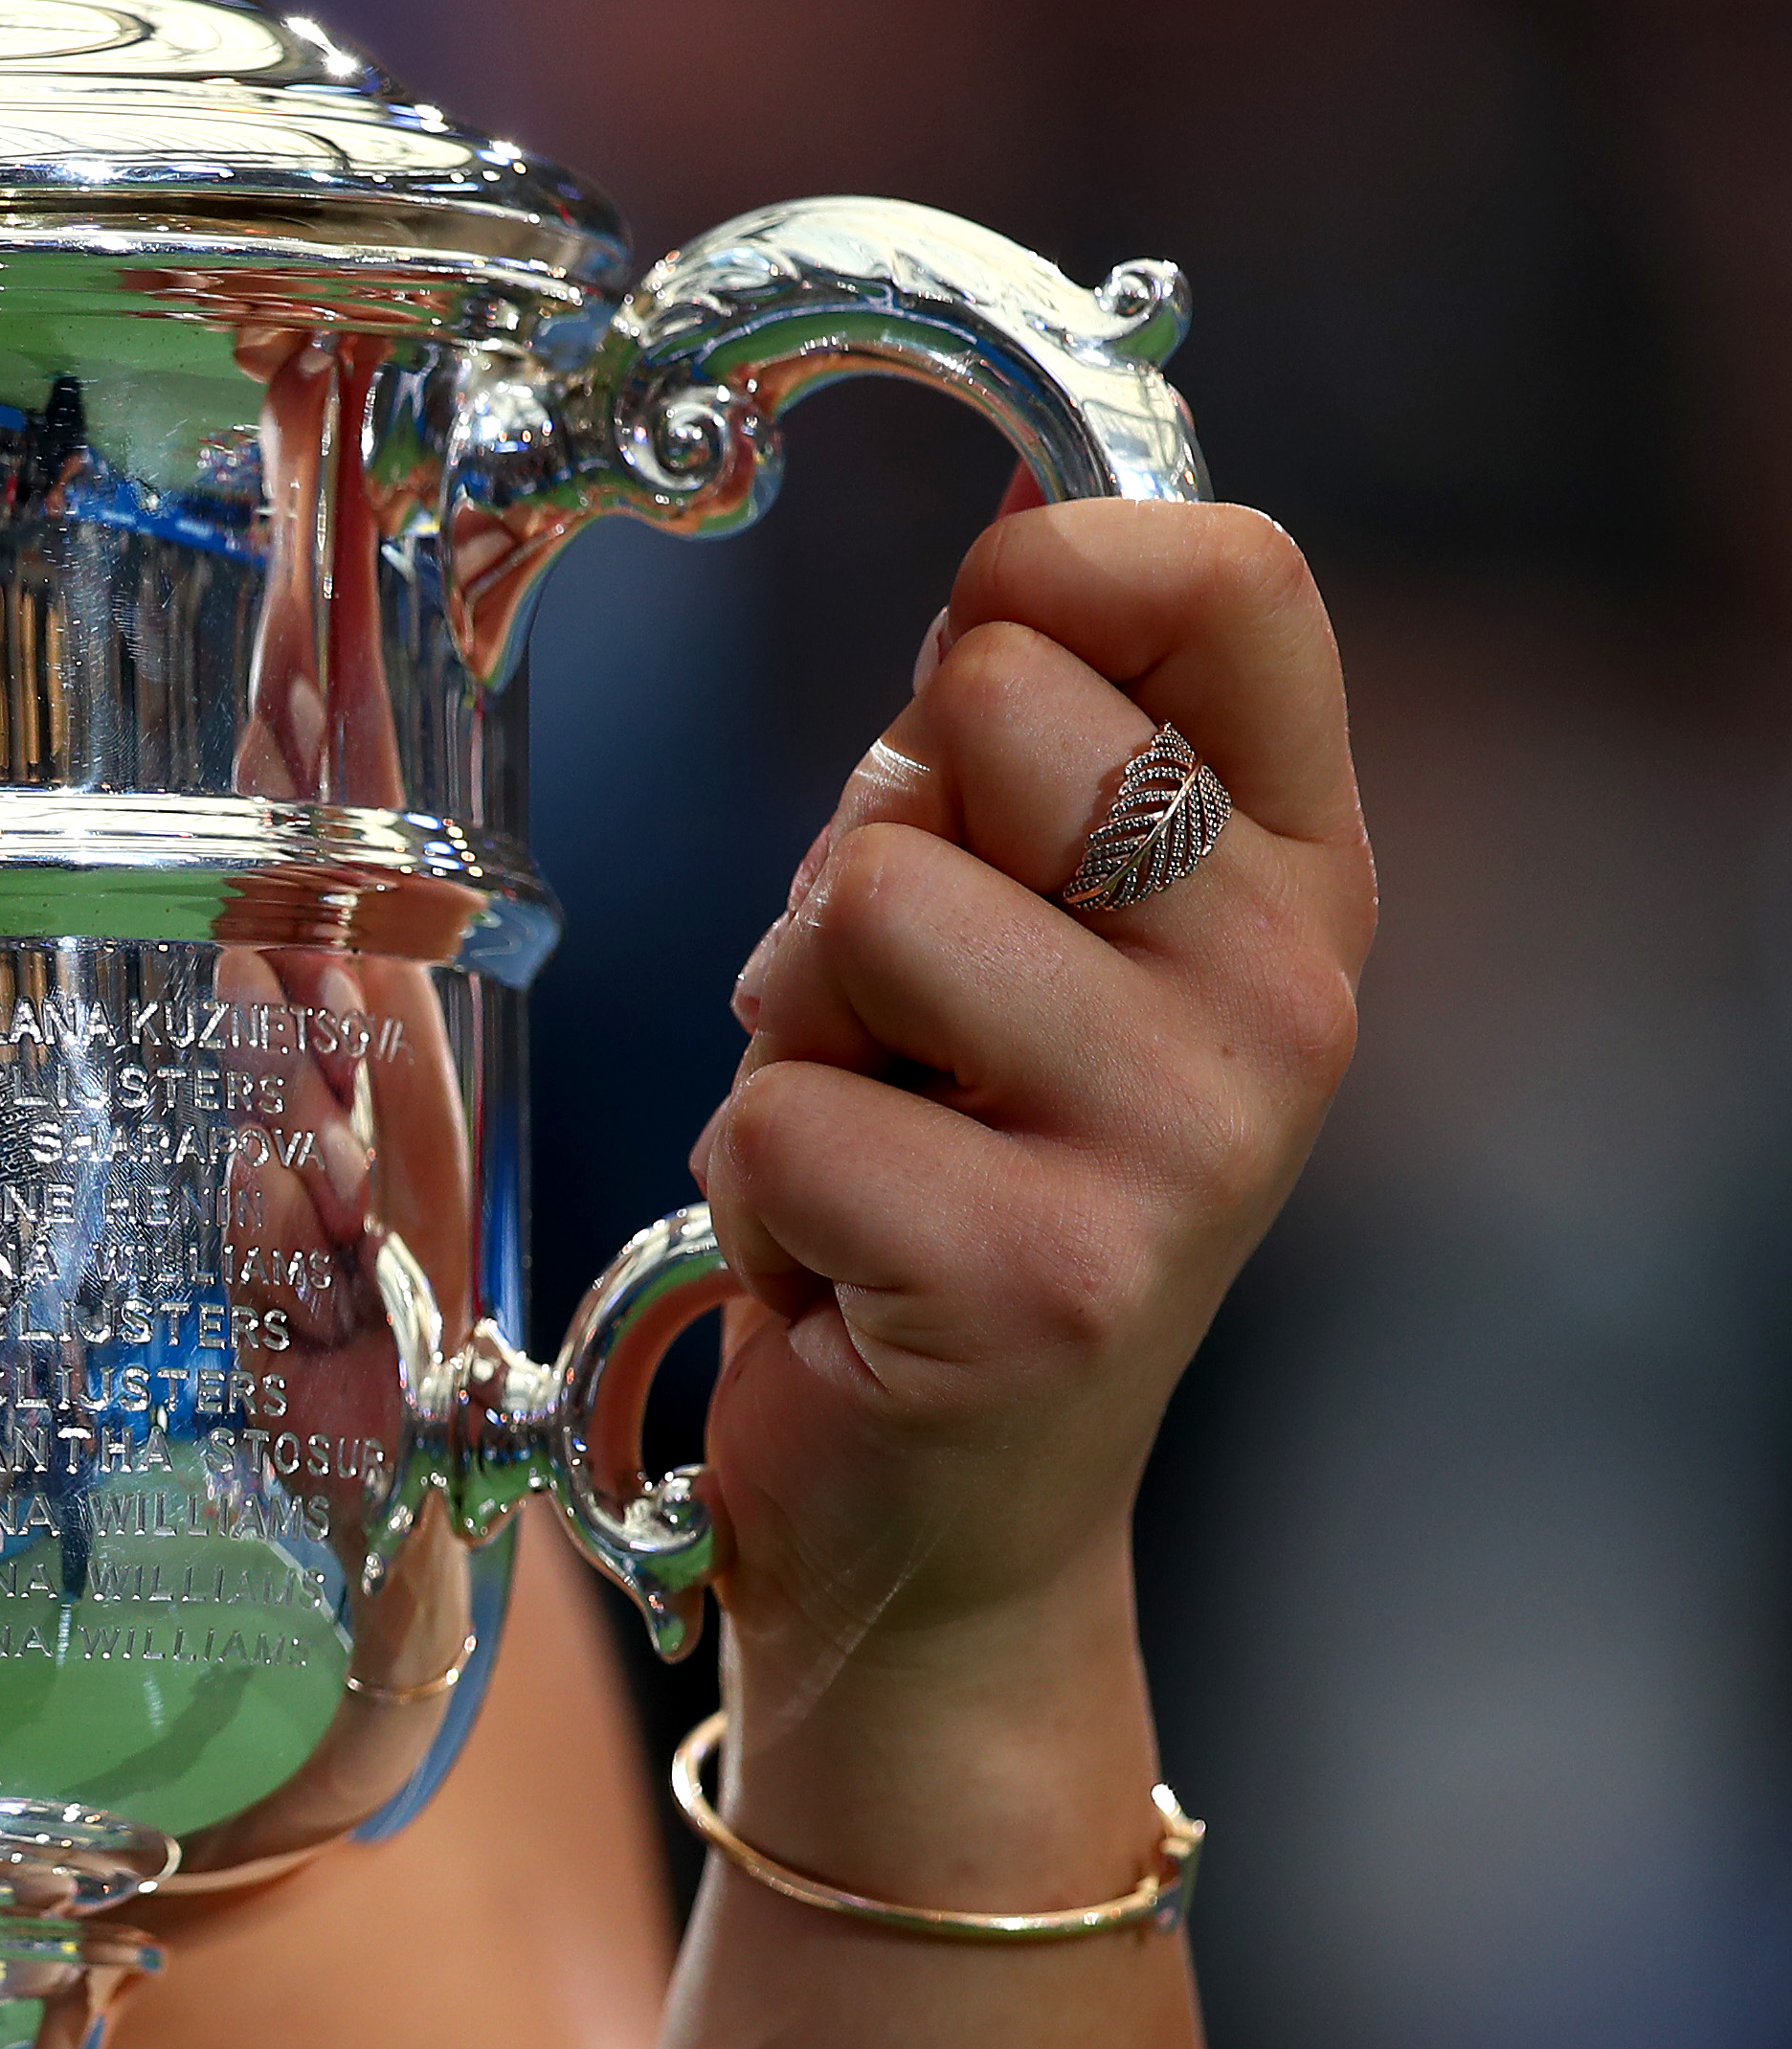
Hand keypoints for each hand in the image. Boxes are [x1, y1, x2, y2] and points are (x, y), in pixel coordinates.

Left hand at [690, 501, 1367, 1777]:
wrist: (951, 1509)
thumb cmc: (949, 1174)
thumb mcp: (1020, 930)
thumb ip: (1024, 747)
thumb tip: (1012, 540)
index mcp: (1296, 870)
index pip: (1232, 578)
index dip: (1045, 575)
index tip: (967, 686)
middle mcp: (1285, 992)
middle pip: (989, 710)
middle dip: (865, 845)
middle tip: (894, 1012)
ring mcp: (1184, 1140)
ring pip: (860, 904)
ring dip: (792, 1025)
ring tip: (866, 1137)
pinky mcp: (1042, 1278)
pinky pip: (778, 1109)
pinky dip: (752, 1186)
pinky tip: (837, 1266)